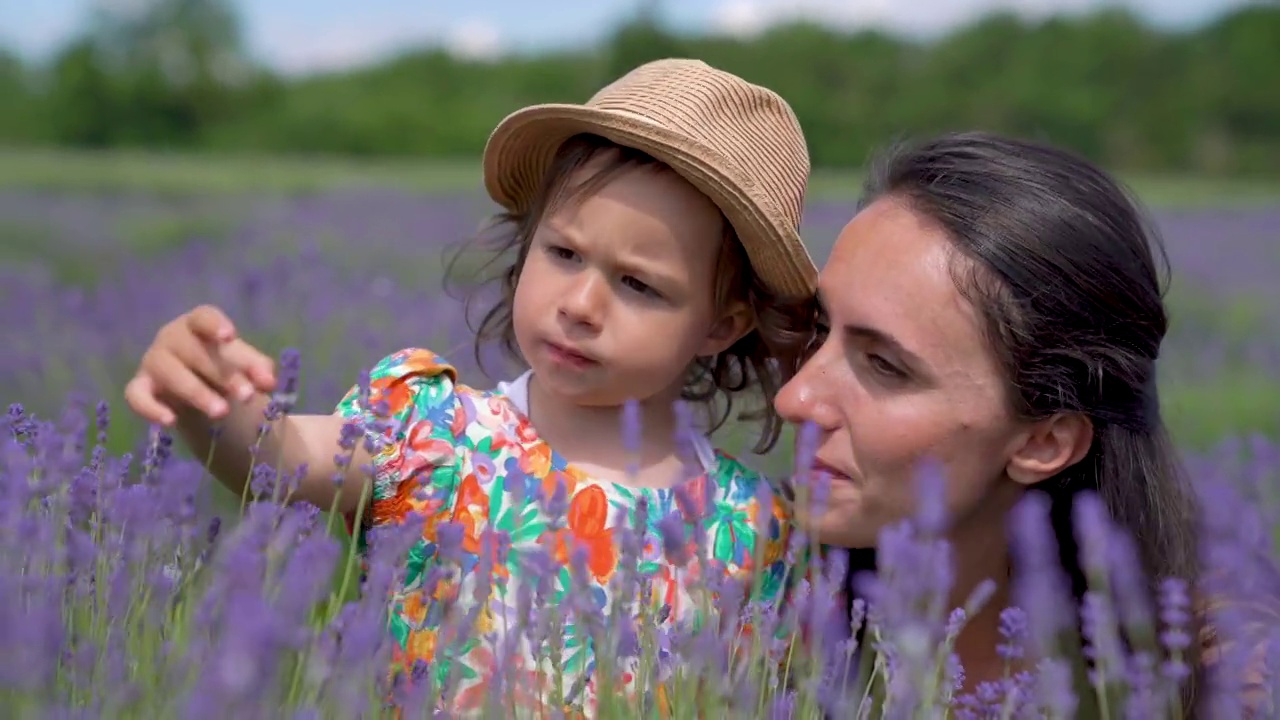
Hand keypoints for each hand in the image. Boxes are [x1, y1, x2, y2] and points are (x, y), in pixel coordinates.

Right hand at [125, 305, 277, 425]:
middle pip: (194, 350)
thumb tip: (269, 382)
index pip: (203, 317)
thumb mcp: (245, 368)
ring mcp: (153, 361)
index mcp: (198, 325)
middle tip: (247, 397)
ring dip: (196, 392)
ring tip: (222, 412)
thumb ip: (259, 371)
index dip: (215, 324)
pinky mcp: (140, 387)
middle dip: (223, 374)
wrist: (201, 393)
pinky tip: (171, 422)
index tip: (230, 337)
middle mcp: (172, 338)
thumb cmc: (224, 369)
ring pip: (169, 372)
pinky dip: (151, 408)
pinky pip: (137, 396)